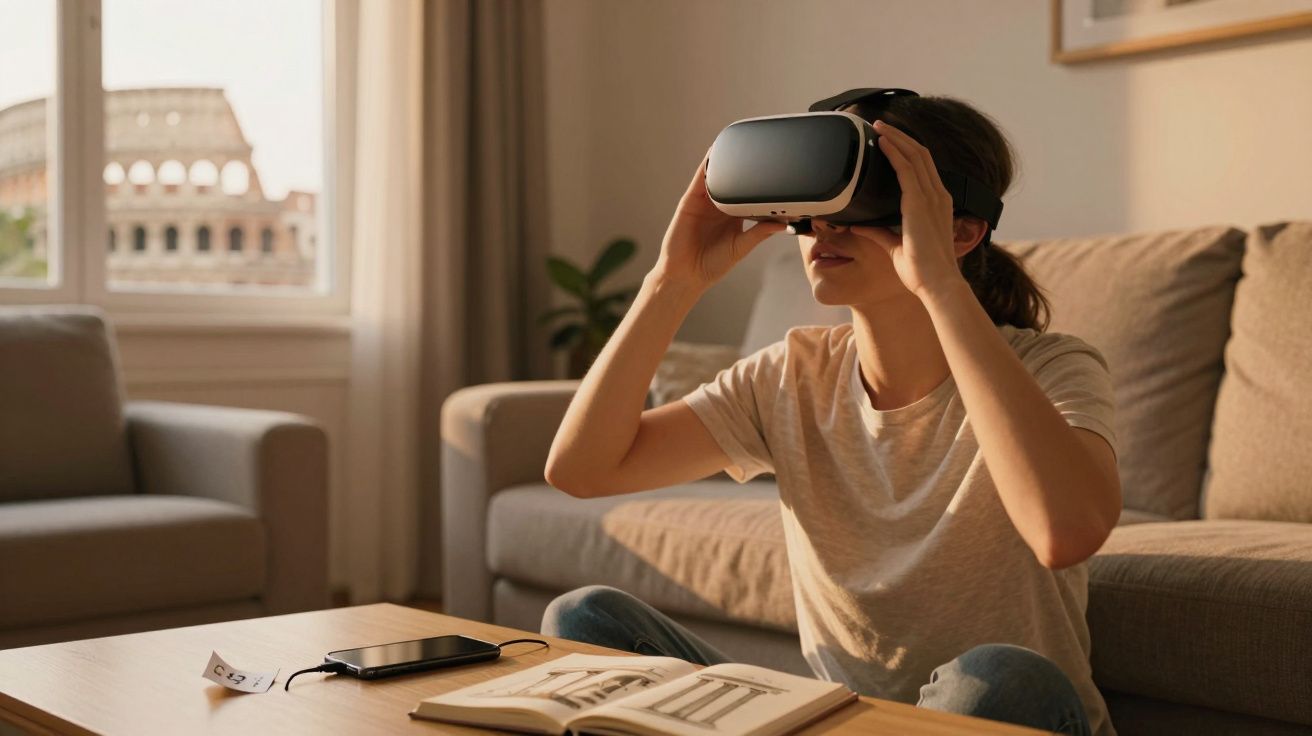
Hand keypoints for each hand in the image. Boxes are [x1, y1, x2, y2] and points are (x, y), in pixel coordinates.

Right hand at [652, 150, 785, 289]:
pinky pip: (700, 179)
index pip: (749, 193)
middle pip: (734, 180)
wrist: (686, 274)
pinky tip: (716, 153)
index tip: (775, 169)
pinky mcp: (690, 201)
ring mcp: (704, 202)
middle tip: (761, 148)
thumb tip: (783, 224)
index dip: (759, 181)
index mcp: (733, 216)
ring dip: (726, 159)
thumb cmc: (712, 264)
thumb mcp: (742, 247)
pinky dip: (708, 165)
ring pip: (718, 176)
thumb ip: (760, 233)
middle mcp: (719, 206)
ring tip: (739, 141)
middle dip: (744, 165)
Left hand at [850, 120, 966, 299]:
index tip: (890, 141)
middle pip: (921, 155)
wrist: (936, 284)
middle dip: (901, 137)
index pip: (924, 168)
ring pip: (915, 156)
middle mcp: (937, 196)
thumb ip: (878, 232)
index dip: (908, 150)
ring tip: (879, 127)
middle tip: (881, 126)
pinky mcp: (920, 203)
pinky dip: (895, 152)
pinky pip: (907, 169)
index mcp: (936, 205)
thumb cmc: (921, 271)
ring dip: (896, 138)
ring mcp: (931, 198)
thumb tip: (858, 225)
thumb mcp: (894, 246)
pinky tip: (883, 143)